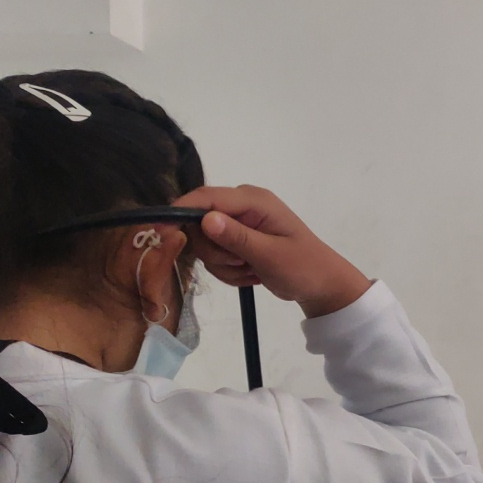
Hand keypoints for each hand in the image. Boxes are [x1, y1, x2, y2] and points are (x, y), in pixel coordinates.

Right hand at [177, 185, 372, 317]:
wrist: (322, 285)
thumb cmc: (303, 267)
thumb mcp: (271, 255)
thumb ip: (238, 237)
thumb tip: (206, 219)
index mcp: (254, 201)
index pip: (207, 197)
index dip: (181, 211)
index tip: (160, 229)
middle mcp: (243, 207)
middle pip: (201, 225)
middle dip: (217, 252)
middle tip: (244, 264)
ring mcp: (240, 224)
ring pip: (207, 246)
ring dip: (226, 266)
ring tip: (253, 270)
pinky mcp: (237, 240)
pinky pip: (217, 258)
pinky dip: (231, 271)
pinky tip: (252, 274)